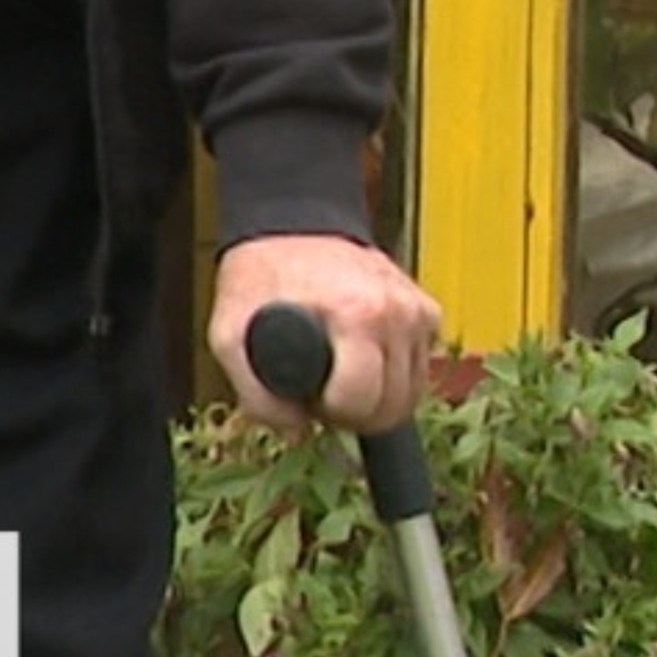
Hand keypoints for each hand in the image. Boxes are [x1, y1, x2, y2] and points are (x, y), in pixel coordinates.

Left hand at [207, 232, 439, 435]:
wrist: (290, 225)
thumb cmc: (262, 275)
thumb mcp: (229, 333)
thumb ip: (253, 393)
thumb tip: (296, 431)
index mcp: (355, 313)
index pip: (363, 400)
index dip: (331, 413)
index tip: (312, 399)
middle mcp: (395, 310)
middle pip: (394, 405)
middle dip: (358, 414)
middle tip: (325, 395)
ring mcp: (415, 309)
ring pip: (414, 393)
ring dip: (381, 400)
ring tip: (343, 378)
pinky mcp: (427, 309)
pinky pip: (421, 367)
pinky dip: (396, 375)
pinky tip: (364, 359)